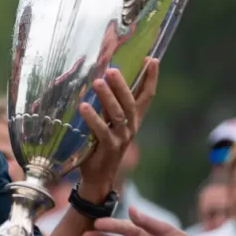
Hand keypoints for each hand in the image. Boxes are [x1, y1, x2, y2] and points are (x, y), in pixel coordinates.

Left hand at [77, 58, 158, 202]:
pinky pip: (102, 131)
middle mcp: (131, 126)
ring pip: (118, 114)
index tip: (152, 60)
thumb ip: (108, 103)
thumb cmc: (101, 143)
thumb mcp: (108, 121)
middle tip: (112, 69)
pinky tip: (84, 107)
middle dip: (123, 85)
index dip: (151, 78)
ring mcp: (122, 138)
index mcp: (134, 118)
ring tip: (98, 82)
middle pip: (131, 102)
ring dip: (107, 97)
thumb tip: (101, 77)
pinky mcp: (109, 147)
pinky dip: (93, 118)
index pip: (147, 95)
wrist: (98, 175)